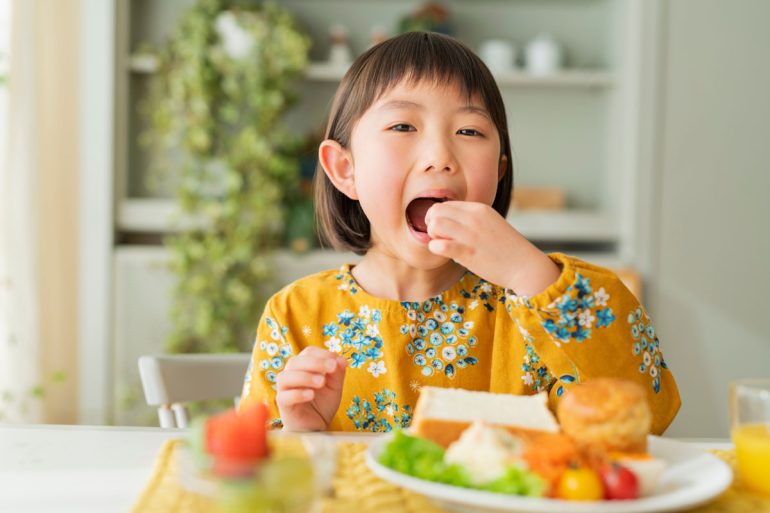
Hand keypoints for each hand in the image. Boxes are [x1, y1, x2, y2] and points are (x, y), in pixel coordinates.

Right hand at [276, 346, 347, 430]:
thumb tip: (342, 360)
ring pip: (286, 376)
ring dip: (305, 377)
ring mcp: (284, 389)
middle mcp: (291, 374)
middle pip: (296, 361)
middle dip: (315, 363)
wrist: (316, 426)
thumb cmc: (323, 403)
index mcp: (303, 366)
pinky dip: (298, 393)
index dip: (323, 354)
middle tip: (332, 368)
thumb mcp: (335, 386)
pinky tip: (311, 395)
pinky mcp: (283, 404)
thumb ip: (337, 372)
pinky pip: (284, 396)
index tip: (338, 362)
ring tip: (321, 382)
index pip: (309, 352)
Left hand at [425, 201, 559, 295]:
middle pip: (436, 211)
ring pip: (435, 225)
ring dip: (433, 236)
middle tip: (439, 237)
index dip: (438, 217)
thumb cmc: (506, 248)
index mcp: (479, 208)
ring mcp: (471, 235)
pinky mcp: (468, 253)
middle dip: (431, 224)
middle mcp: (474, 218)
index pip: (445, 204)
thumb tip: (448, 222)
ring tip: (443, 245)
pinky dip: (436, 249)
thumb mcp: (490, 224)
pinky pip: (439, 246)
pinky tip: (445, 254)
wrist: (525, 266)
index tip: (444, 230)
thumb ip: (471, 220)